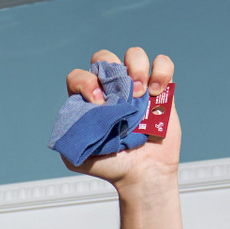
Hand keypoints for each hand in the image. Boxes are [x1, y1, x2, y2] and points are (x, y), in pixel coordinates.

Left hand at [65, 47, 179, 190]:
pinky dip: (161, 71)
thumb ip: (67, 135)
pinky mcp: (160, 90)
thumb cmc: (109, 165)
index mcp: (89, 101)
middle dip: (109, 69)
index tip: (97, 103)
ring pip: (134, 54)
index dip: (85, 82)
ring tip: (140, 94)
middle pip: (104, 57)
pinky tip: (157, 92)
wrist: (142, 174)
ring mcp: (136, 87)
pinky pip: (162, 64)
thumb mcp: (76, 157)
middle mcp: (111, 89)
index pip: (79, 77)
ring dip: (136, 67)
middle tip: (119, 96)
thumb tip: (70, 118)